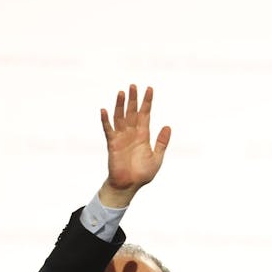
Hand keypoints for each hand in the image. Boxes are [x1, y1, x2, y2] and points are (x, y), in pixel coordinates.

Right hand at [98, 84, 171, 208]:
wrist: (129, 185)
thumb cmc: (143, 173)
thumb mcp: (157, 157)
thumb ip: (161, 142)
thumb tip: (168, 126)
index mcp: (143, 135)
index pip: (145, 114)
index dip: (147, 102)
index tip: (149, 89)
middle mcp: (131, 133)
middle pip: (132, 112)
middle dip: (133, 99)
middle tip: (133, 85)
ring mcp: (121, 137)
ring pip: (120, 117)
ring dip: (120, 105)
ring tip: (121, 93)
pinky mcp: (112, 144)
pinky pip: (108, 130)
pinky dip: (105, 120)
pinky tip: (104, 110)